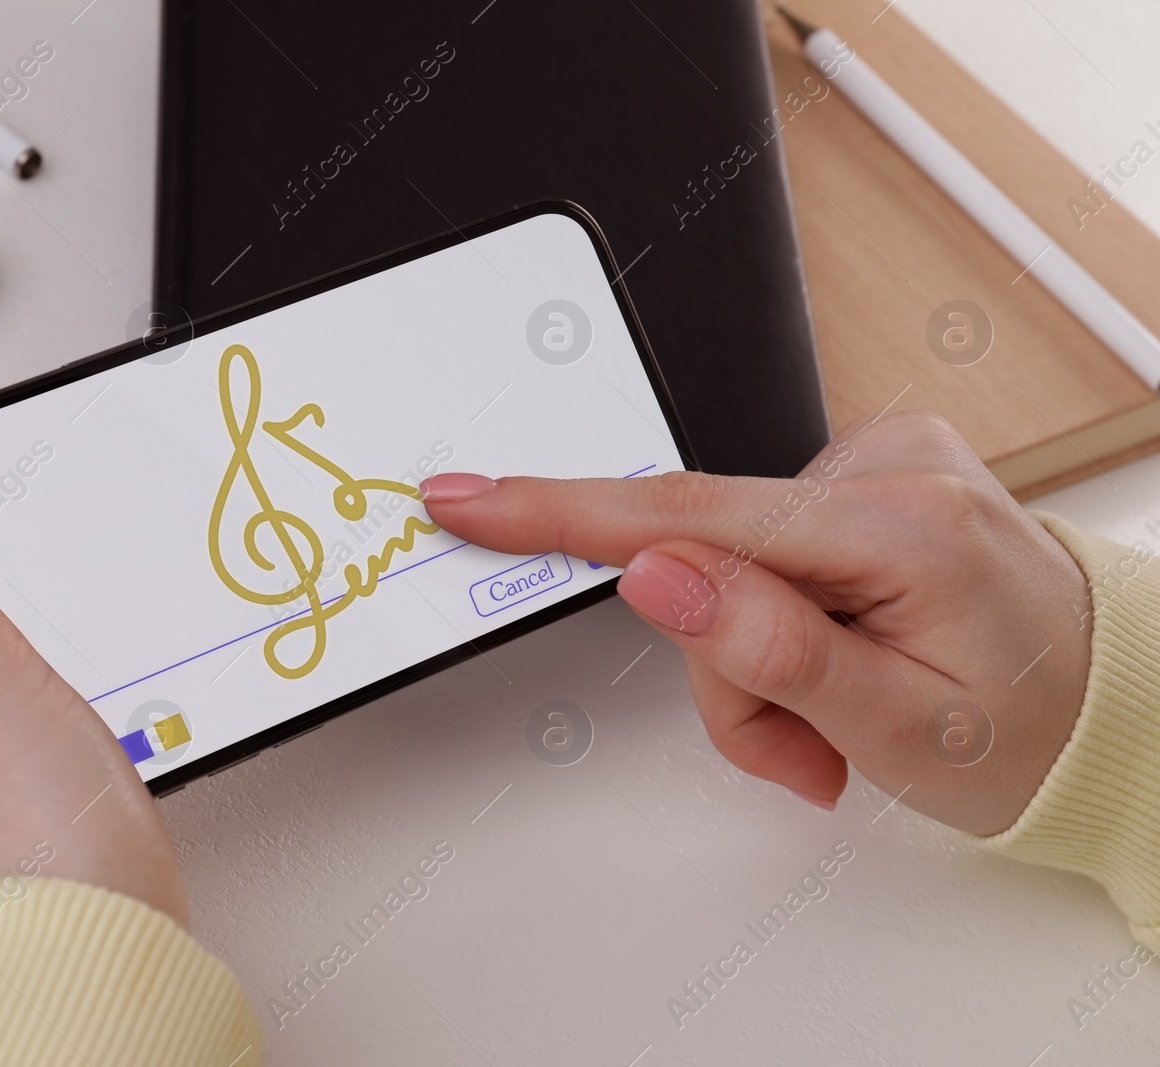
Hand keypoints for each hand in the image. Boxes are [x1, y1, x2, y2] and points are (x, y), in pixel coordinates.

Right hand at [421, 410, 1092, 835]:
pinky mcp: (868, 475)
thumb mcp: (897, 728)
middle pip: (702, 561)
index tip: (468, 499)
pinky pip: (762, 550)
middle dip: (725, 671)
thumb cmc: (1026, 729)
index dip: (560, 510)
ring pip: (724, 567)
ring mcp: (880, 464)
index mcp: (900, 524)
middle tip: (799, 748)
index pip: (690, 510)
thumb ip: (769, 648)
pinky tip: (837, 659)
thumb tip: (654, 572)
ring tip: (834, 721)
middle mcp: (889, 467)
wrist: (1104, 704)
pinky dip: (776, 621)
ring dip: (752, 659)